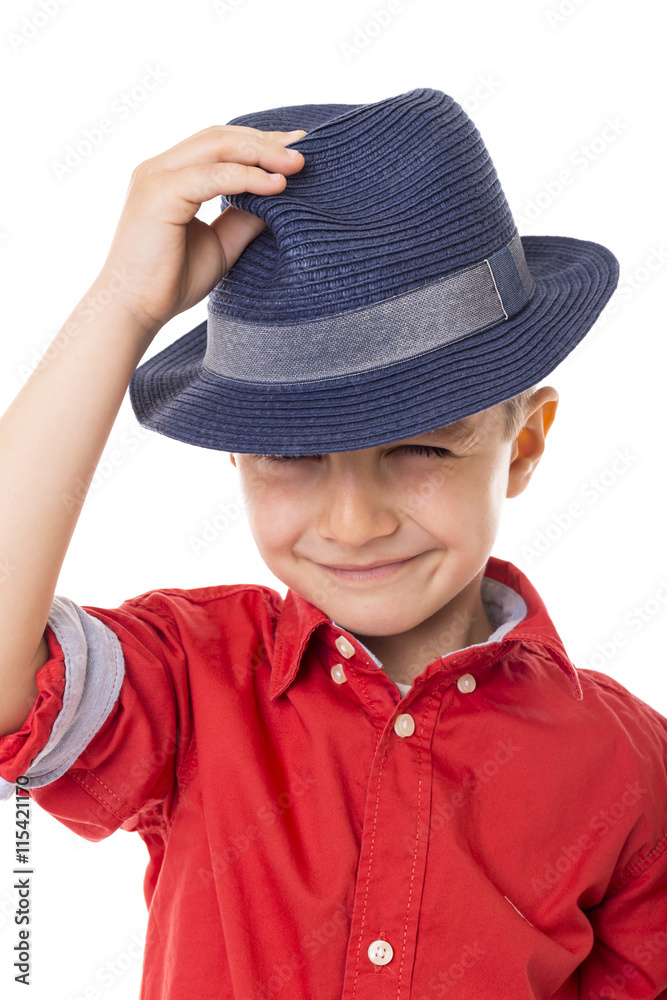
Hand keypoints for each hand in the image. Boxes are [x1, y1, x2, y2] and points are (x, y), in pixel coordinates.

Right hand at [97, 125, 306, 337]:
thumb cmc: (170, 282)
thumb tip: (280, 198)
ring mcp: (156, 177)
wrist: (135, 310)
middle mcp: (159, 168)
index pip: (219, 144)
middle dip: (265, 142)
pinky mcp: (158, 194)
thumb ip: (244, 218)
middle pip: (220, 137)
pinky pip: (212, 176)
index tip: (295, 148)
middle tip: (303, 151)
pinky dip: (247, 177)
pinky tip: (276, 186)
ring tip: (297, 165)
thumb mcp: (220, 244)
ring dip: (261, 154)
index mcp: (171, 176)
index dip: (258, 143)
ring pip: (217, 147)